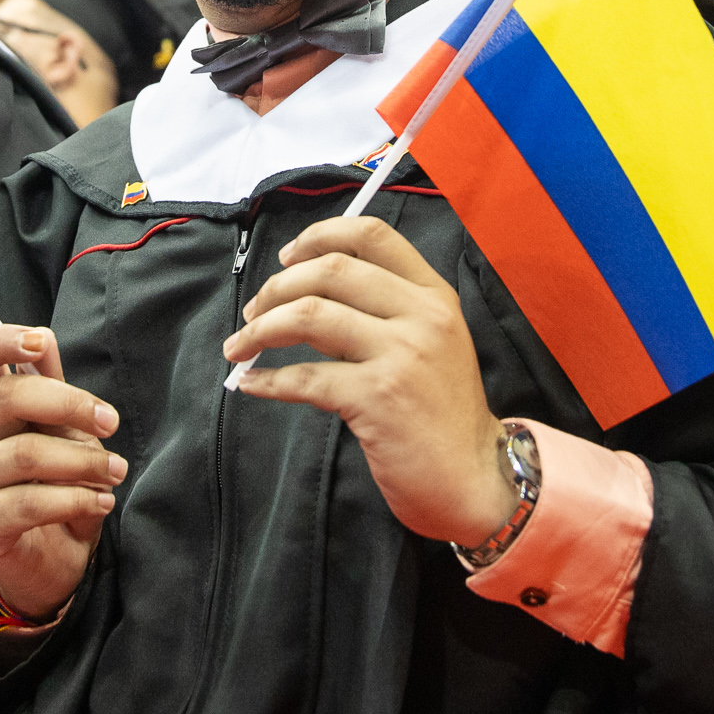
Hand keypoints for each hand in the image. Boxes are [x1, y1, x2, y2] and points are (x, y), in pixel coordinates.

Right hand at [0, 325, 124, 621]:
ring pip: (24, 453)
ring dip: (82, 461)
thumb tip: (46, 338)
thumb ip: (52, 389)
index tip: (40, 341)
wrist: (51, 562)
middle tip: (111, 423)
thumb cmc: (57, 487)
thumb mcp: (62, 433)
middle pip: (6, 397)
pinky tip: (101, 502)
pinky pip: (28, 502)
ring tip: (115, 472)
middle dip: (69, 403)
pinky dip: (75, 499)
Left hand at [225, 218, 515, 547]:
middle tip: (253, 311)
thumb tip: (304, 298)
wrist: (474, 478)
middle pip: (330, 270)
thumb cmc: (442, 412)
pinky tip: (251, 384)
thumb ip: (379, 314)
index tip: (286, 258)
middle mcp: (421, 316)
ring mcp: (402, 355)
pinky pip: (305, 377)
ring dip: (260, 329)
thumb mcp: (429, 345)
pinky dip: (269, 379)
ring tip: (239, 347)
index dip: (318, 236)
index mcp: (433, 295)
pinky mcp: (378, 398)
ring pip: (309, 315)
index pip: (371, 235)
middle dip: (276, 287)